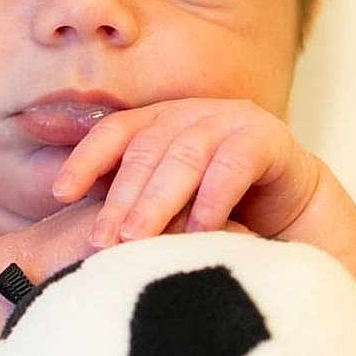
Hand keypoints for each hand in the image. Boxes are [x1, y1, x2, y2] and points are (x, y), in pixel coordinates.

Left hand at [50, 98, 328, 246]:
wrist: (295, 218)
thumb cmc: (220, 218)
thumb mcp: (168, 211)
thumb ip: (129, 209)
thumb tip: (74, 234)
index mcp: (160, 123)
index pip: (113, 134)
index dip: (85, 160)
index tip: (60, 194)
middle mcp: (191, 114)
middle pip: (146, 149)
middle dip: (120, 197)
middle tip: (102, 240)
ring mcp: (231, 121)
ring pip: (185, 156)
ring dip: (158, 201)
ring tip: (137, 239)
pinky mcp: (270, 139)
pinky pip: (235, 165)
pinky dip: (213, 198)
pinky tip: (198, 232)